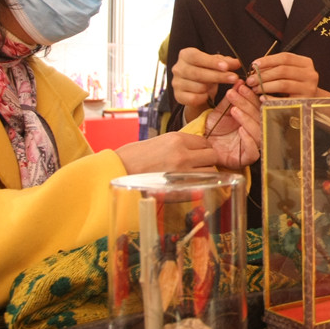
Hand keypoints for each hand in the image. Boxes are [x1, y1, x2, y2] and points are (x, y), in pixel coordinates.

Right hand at [116, 130, 237, 174]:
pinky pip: (199, 186)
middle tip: (198, 166)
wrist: (117, 172)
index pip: (206, 142)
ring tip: (192, 176)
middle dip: (208, 161)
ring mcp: (182, 173)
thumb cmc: (133, 157)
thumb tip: (194, 149)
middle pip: (212, 156)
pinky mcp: (179, 189)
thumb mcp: (159, 142)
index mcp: (177, 139)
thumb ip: (179, 145)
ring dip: (204, 174)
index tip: (199, 154)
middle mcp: (183, 154)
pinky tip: (187, 185)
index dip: (204, 149)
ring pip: (210, 172)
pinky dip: (197, 186)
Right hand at [171, 47, 241, 118]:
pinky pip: (194, 98)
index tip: (226, 67)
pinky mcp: (178, 96)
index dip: (212, 62)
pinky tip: (206, 94)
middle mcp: (178, 68)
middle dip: (218, 76)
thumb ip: (227, 62)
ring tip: (213, 86)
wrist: (195, 87)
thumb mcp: (216, 64)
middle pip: (198, 73)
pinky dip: (203, 97)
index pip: (197, 57)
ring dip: (210, 88)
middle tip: (234, 78)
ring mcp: (176, 83)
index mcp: (186, 55)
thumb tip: (237, 63)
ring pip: (198, 87)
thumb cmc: (206, 70)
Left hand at [205, 87, 261, 167]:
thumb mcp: (221, 111)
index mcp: (253, 119)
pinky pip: (253, 151)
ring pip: (259, 133)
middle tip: (234, 95)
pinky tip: (240, 129)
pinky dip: (248, 140)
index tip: (241, 86)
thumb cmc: (213, 129)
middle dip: (247, 105)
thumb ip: (231, 99)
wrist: (201, 147)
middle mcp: (256, 132)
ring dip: (247, 119)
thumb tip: (239, 81)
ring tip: (234, 110)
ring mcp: (253, 146)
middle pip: (260, 118)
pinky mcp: (246, 159)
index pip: (258, 106)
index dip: (251, 96)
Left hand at [246, 51, 318, 98]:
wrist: (310, 102)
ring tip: (255, 89)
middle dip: (263, 75)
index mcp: (306, 63)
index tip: (254, 65)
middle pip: (283, 70)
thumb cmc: (294, 85)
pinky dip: (271, 99)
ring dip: (265, 86)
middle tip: (250, 80)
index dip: (268, 60)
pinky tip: (263, 99)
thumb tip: (255, 67)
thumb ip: (276, 67)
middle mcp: (310, 74)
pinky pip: (284, 100)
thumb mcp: (289, 73)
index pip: (285, 57)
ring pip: (283, 84)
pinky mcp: (305, 102)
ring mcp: (309, 88)